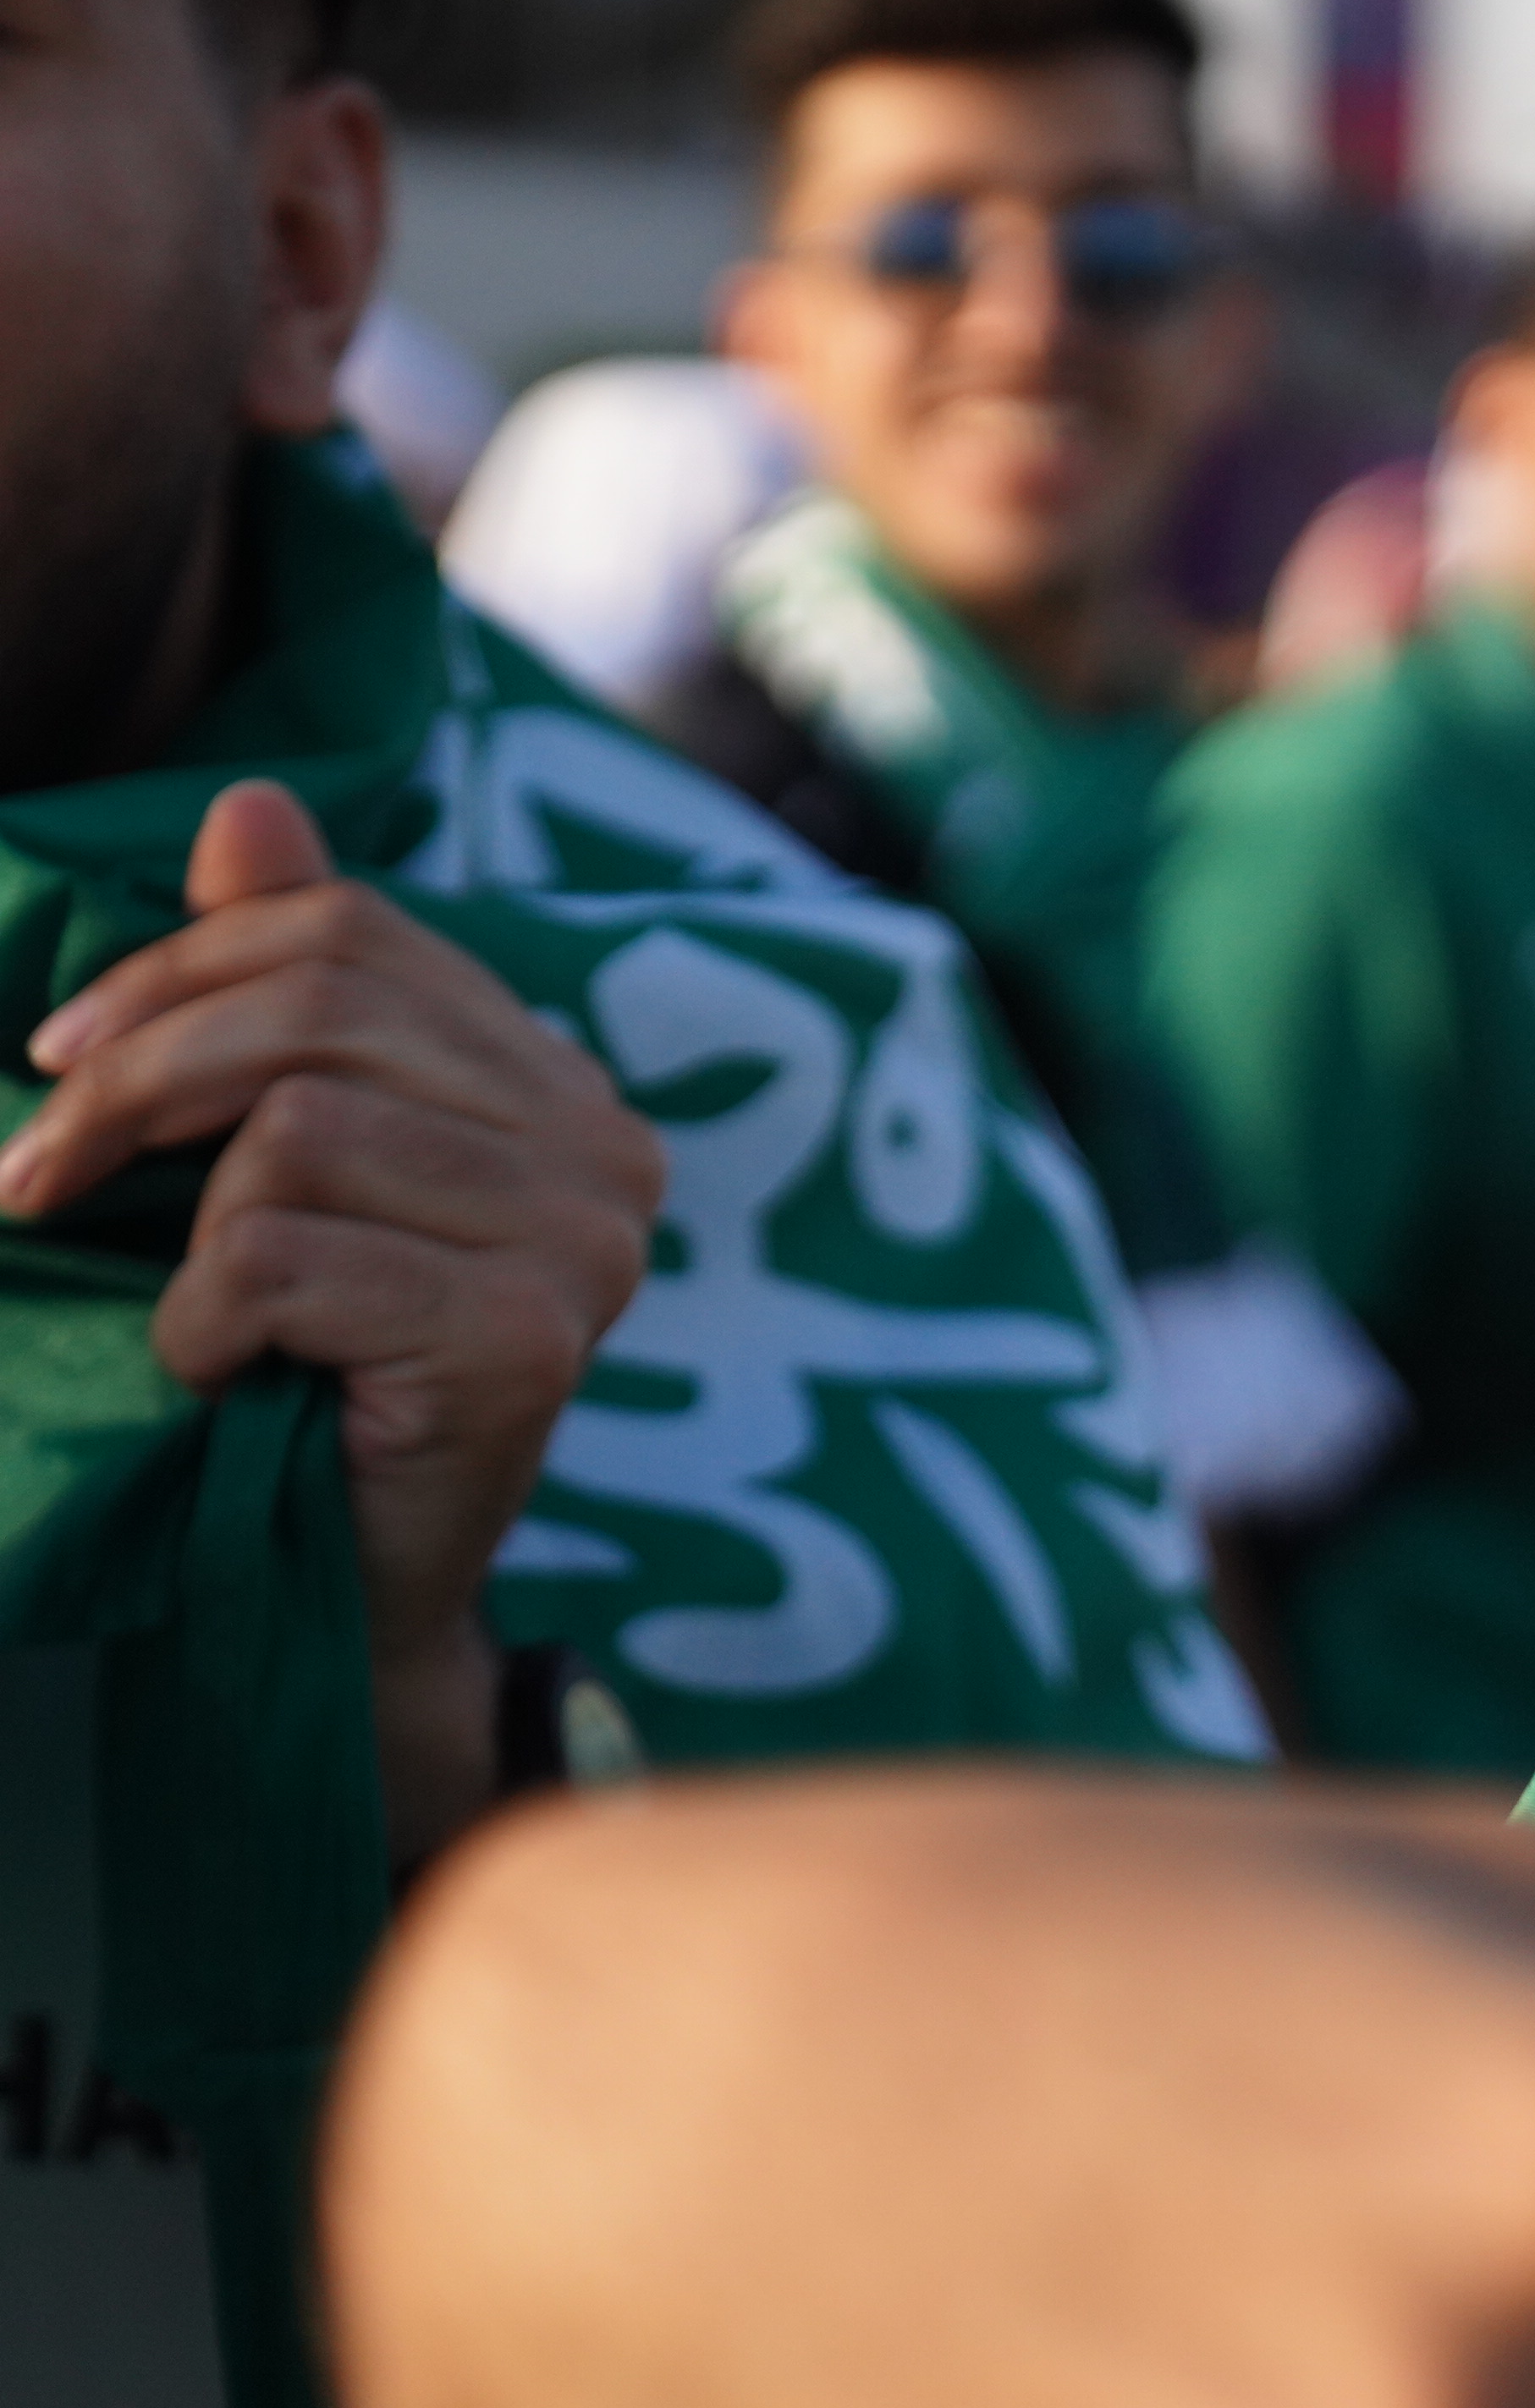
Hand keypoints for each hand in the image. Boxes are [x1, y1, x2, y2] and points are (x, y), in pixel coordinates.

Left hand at [0, 778, 661, 1858]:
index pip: (357, 937)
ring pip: (301, 1131)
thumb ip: (284, 988)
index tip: (57, 1058)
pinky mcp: (527, 1342)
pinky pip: (287, 1257)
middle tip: (34, 1176)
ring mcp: (585, 1248)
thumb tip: (249, 807)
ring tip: (177, 1308)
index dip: (184, 968)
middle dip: (139, 1077)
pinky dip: (207, 1320)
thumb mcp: (277, 1160)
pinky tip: (226, 1378)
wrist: (347, 1600)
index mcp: (555, 1090)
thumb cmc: (301, 1374)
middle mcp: (604, 1151)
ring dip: (184, 1227)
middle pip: (325, 1011)